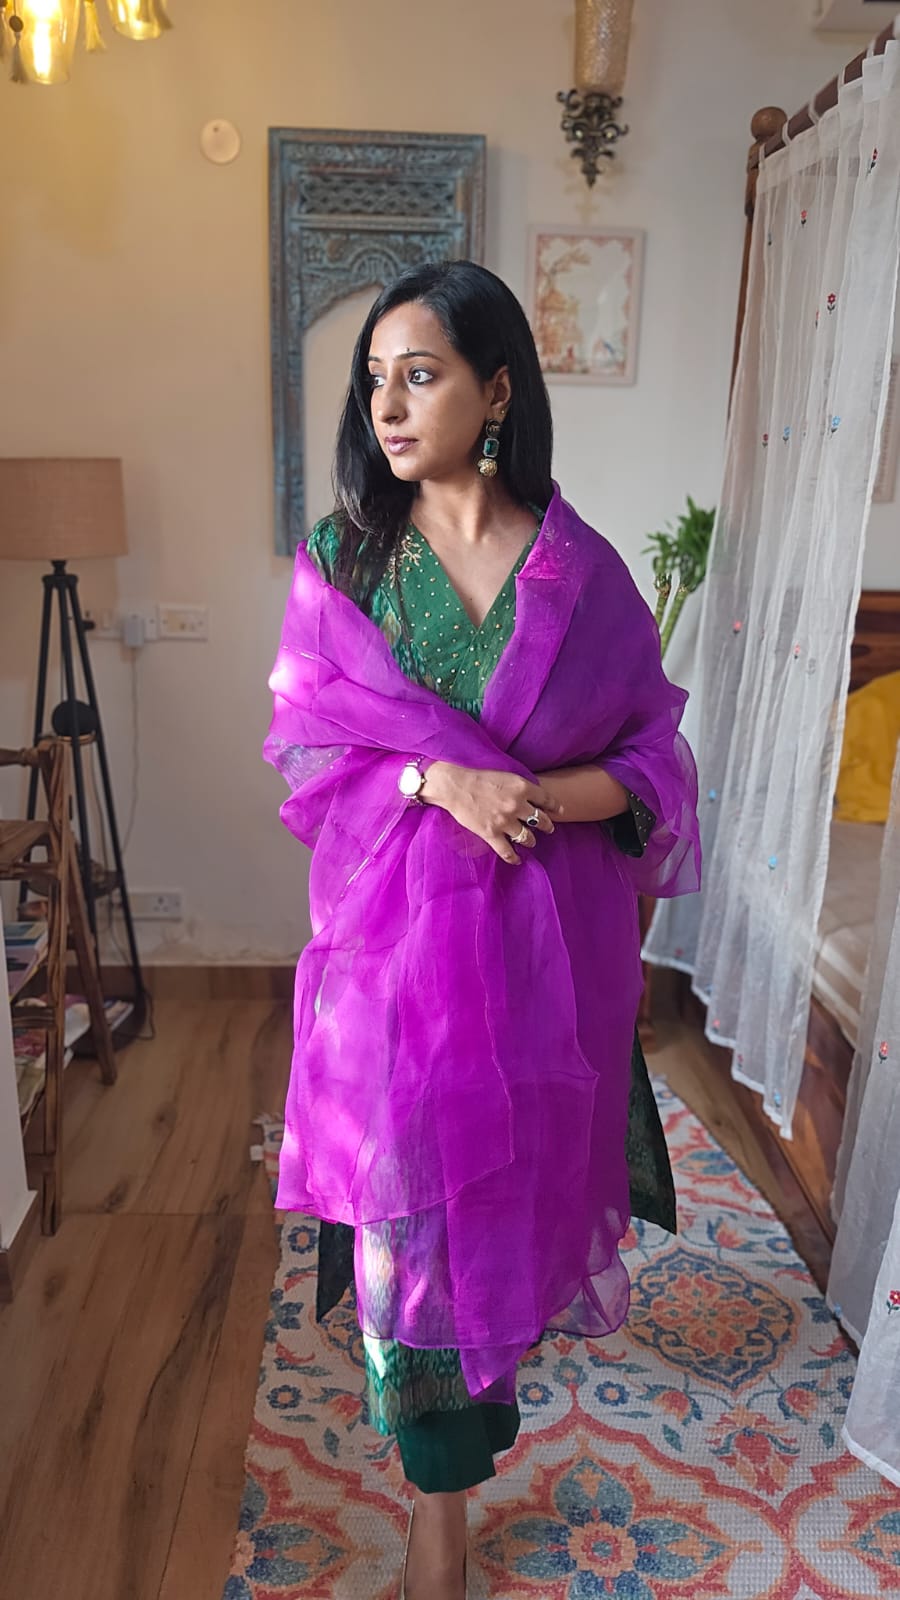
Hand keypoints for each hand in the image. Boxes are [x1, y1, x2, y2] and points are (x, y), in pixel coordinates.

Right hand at [420, 762, 562, 864]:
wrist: (455, 786)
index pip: (546, 799)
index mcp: (521, 787)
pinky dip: (514, 858)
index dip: (554, 807)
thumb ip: (520, 786)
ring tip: (531, 841)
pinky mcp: (491, 834)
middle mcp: (516, 805)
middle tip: (549, 828)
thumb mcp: (505, 775)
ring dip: (531, 841)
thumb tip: (532, 797)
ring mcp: (505, 821)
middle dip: (547, 826)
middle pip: (540, 820)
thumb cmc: (477, 777)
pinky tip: (518, 860)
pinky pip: (507, 851)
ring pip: (527, 837)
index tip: (558, 812)